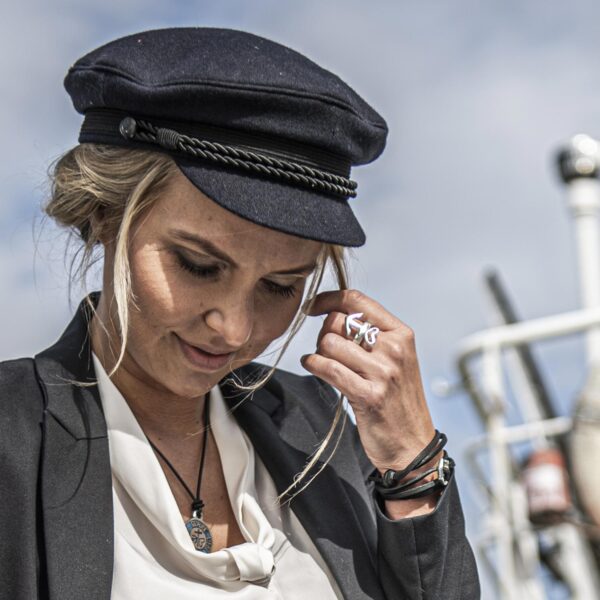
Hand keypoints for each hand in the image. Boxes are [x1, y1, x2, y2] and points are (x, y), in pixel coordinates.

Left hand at [301, 289, 436, 474]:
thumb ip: (371, 336)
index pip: (358, 300)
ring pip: (329, 343)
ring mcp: (383, 372)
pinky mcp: (368, 395)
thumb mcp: (396, 360)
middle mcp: (394, 349)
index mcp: (401, 334)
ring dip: (318, 352)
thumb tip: (333, 315)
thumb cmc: (398, 402)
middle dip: (323, 333)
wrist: (413, 446)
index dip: (328, 299)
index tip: (313, 306)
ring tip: (323, 363)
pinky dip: (312, 365)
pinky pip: (327, 368)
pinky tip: (312, 367)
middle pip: (338, 321)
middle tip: (325, 349)